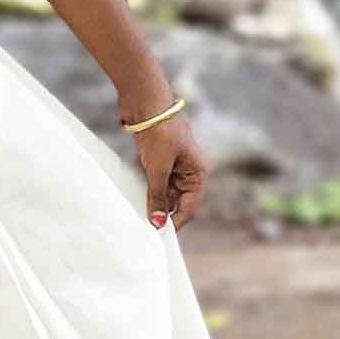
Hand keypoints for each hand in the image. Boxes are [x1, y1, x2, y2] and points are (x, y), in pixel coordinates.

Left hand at [129, 112, 210, 230]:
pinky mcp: (162, 158)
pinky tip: (140, 199)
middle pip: (181, 201)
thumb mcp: (158, 169)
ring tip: (142, 215)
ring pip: (168, 192)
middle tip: (148, 228)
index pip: (191, 206)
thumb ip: (158, 197)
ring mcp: (176, 163)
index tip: (160, 235)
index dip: (176, 221)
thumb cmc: (158, 132)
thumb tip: (158, 223)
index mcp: (199, 171)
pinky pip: (159, 181)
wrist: (145, 103)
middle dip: (166, 213)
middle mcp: (191, 169)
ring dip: (157, 202)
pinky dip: (151, 190)